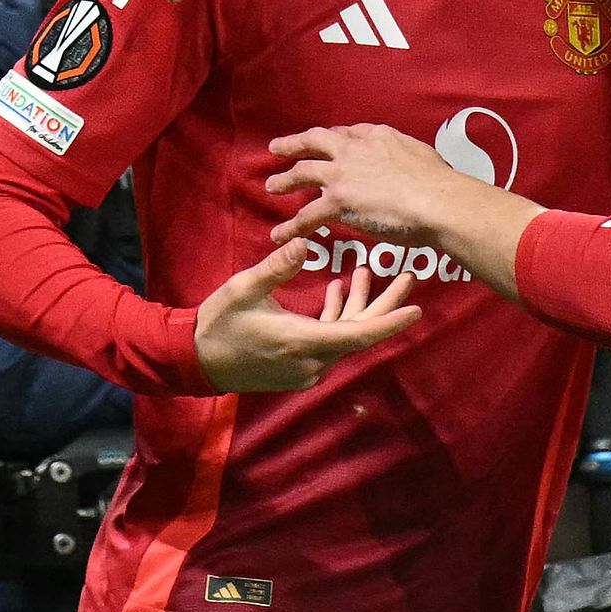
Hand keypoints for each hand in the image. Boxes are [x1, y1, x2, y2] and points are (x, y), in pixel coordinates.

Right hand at [194, 241, 419, 392]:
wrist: (194, 361)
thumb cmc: (218, 323)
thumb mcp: (244, 289)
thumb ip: (276, 267)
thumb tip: (302, 244)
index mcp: (302, 343)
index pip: (358, 334)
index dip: (389, 321)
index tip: (416, 310)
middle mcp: (312, 361)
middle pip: (359, 333)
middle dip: (384, 304)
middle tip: (408, 275)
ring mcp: (306, 367)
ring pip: (345, 335)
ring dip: (357, 306)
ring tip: (364, 271)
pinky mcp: (299, 366)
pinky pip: (330, 341)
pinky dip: (338, 317)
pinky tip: (338, 290)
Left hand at [266, 124, 461, 245]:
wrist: (437, 201)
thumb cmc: (440, 183)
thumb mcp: (421, 155)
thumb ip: (406, 158)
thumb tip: (409, 168)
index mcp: (378, 137)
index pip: (347, 133)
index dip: (333, 138)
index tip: (326, 142)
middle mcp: (355, 150)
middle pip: (316, 141)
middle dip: (294, 144)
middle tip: (277, 148)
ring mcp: (343, 174)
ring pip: (303, 173)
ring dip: (284, 180)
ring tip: (271, 185)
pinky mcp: (338, 202)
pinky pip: (307, 215)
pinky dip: (291, 226)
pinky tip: (279, 234)